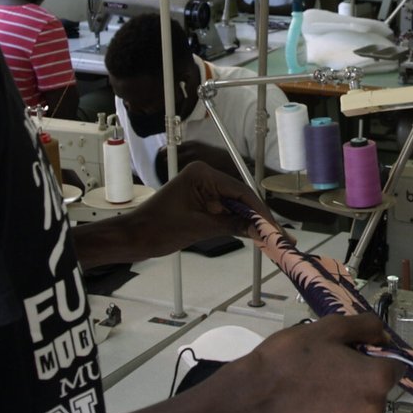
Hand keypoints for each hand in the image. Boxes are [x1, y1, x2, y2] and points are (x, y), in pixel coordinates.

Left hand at [153, 160, 277, 244]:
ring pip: (235, 206)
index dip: (260, 212)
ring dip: (250, 223)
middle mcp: (204, 176)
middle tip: (280, 236)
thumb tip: (259, 230)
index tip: (275, 228)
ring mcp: (203, 189)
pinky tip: (253, 235)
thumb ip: (231, 226)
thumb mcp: (198, 228)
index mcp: (202, 174)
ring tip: (271, 238)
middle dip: (259, 218)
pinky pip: (225, 212)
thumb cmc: (156, 229)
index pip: (240, 191)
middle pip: (241, 198)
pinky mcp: (200, 202)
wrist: (132, 238)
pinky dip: (237, 224)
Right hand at [242, 315, 400, 412]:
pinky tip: (309, 405)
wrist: (254, 393)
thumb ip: (365, 326)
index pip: (396, 365)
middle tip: (330, 366)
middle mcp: (372, 410)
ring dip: (347, 399)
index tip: (357, 351)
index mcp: (376, 380)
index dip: (378, 355)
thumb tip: (382, 333)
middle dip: (361, 378)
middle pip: (377, 390)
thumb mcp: (329, 328)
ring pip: (358, 410)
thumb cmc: (293, 357)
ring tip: (316, 386)